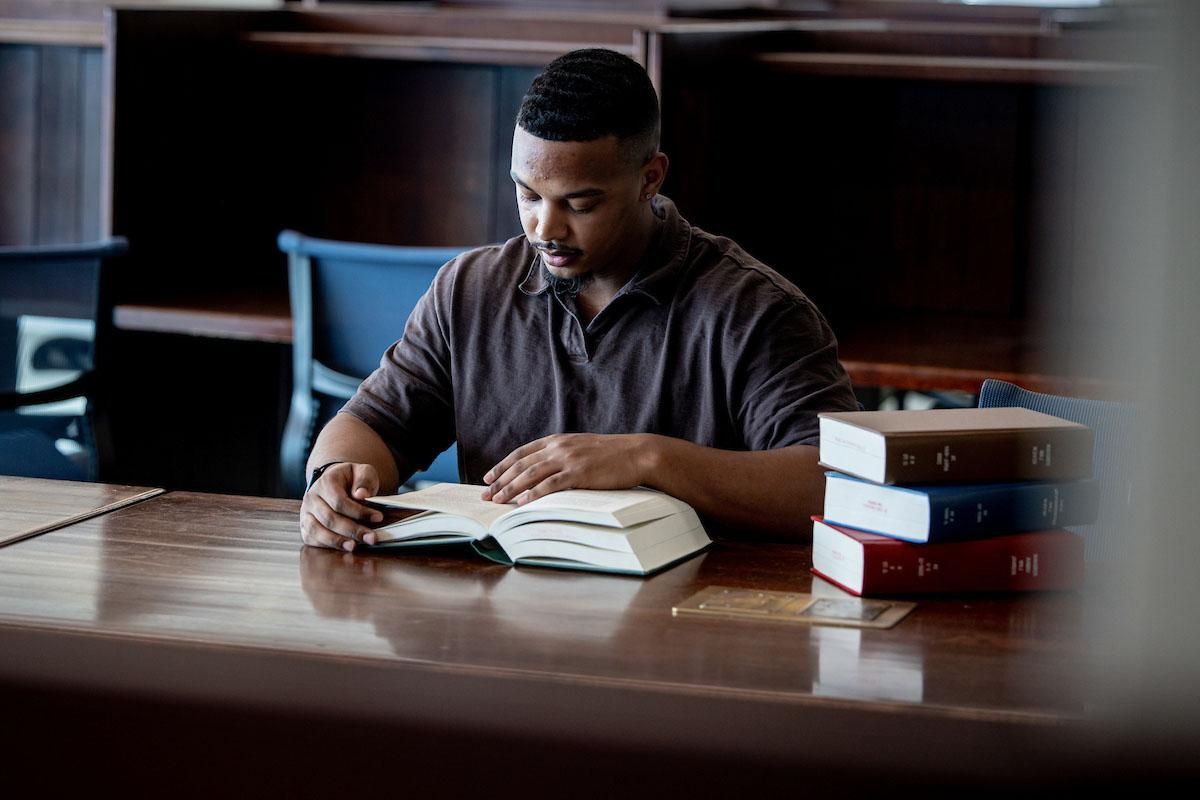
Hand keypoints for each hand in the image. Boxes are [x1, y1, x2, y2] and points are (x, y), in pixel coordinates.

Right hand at [299, 462, 383, 550]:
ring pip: (317, 531)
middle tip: (372, 538)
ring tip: (355, 546)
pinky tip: (342, 547)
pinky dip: (326, 545)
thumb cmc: (352, 480)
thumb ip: (364, 480)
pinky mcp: (305, 526)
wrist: (335, 483)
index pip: (340, 501)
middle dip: (352, 530)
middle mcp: (311, 498)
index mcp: (325, 482)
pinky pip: (311, 539)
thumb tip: (361, 495)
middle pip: (330, 519)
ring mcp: (306, 513)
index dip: (359, 512)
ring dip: (337, 541)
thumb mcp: (363, 472)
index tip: (378, 518)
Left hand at [481, 433, 655, 504]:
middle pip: (522, 464)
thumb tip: (545, 470)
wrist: (637, 453)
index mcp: (558, 441)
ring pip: (531, 474)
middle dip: (501, 480)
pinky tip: (522, 502)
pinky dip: (534, 494)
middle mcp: (559, 447)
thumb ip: (562, 455)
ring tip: (498, 500)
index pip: (522, 453)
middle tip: (486, 494)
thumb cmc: (612, 455)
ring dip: (511, 488)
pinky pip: (551, 485)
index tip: (489, 477)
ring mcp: (569, 459)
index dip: (503, 465)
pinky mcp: (579, 473)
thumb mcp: (581, 447)